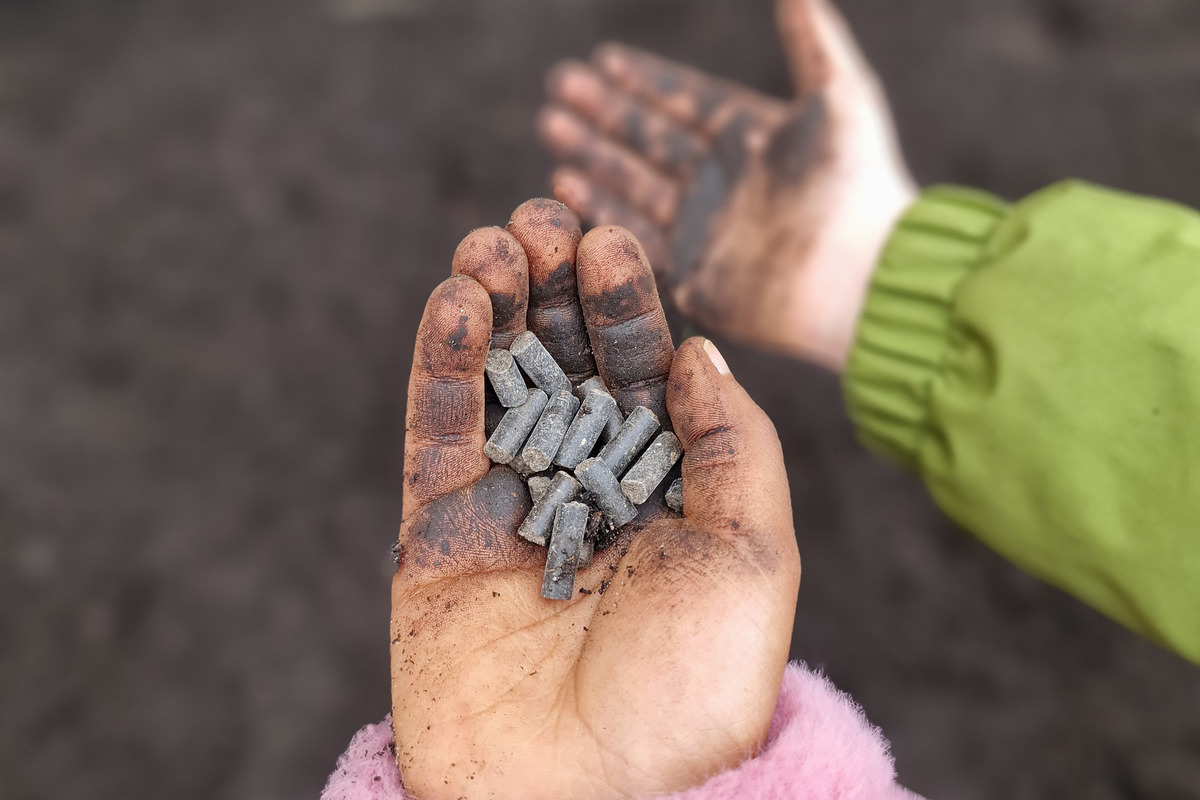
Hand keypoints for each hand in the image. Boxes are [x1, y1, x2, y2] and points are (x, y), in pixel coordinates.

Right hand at [392, 199, 800, 799]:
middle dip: (553, 289)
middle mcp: (589, 494)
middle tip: (540, 217)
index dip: (625, 305)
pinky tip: (457, 302)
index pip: (642, 376)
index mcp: (668, 495)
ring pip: (497, 385)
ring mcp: (509, 512)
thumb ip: (734, 443)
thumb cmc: (690, 691)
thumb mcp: (752, 557)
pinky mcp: (437, 537)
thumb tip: (695, 347)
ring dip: (493, 307)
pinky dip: (442, 365)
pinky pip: (438, 434)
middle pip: (564, 366)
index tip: (610, 238)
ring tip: (493, 243)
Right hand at [539, 0, 915, 369]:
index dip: (646, 80)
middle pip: (650, 137)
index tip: (603, 58)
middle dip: (604, 112)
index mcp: (751, 136)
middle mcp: (723, 180)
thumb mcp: (841, 94)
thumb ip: (813, 38)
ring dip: (592, 154)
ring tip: (551, 125)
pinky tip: (564, 182)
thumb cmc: (858, 183)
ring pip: (634, 182)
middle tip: (559, 85)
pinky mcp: (694, 275)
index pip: (685, 99)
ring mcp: (706, 228)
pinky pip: (635, 236)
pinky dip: (599, 210)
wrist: (861, 275)